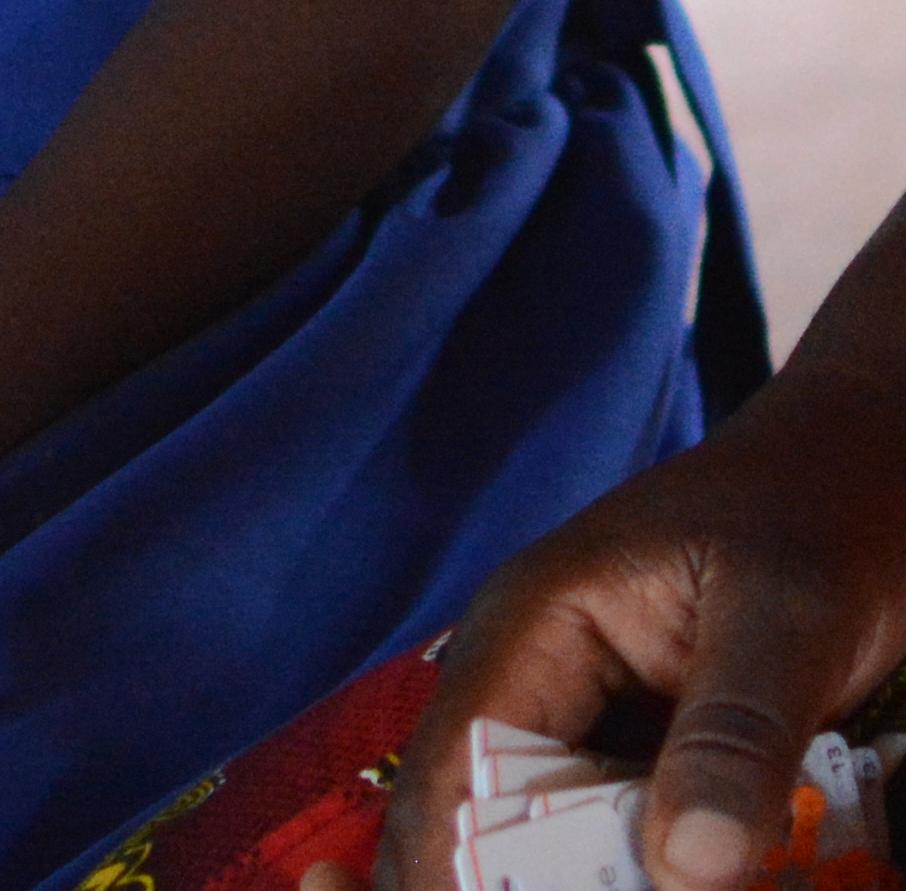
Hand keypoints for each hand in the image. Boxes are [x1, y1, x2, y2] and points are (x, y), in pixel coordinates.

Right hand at [372, 368, 905, 890]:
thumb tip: (691, 870)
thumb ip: (734, 736)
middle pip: (485, 823)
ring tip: (671, 883)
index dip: (452, 872)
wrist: (864, 467)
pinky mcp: (648, 753)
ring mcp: (591, 720)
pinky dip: (651, 875)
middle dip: (515, 883)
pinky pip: (623, 840)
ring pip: (552, 844)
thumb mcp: (786, 616)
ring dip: (592, 878)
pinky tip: (702, 881)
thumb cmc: (819, 513)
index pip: (455, 774)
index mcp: (531, 630)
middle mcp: (536, 680)